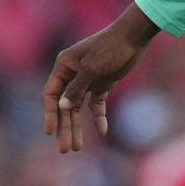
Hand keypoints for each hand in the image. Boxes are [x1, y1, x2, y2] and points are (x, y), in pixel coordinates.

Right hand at [41, 2, 159, 151]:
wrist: (134, 37)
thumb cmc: (110, 48)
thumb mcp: (92, 69)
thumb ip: (76, 88)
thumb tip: (61, 107)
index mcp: (63, 66)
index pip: (51, 95)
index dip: (49, 115)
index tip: (49, 132)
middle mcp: (72, 74)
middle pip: (64, 106)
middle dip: (64, 127)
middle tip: (65, 149)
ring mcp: (87, 80)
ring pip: (78, 108)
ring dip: (77, 127)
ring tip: (76, 147)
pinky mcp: (102, 84)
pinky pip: (96, 104)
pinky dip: (98, 117)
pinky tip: (102, 131)